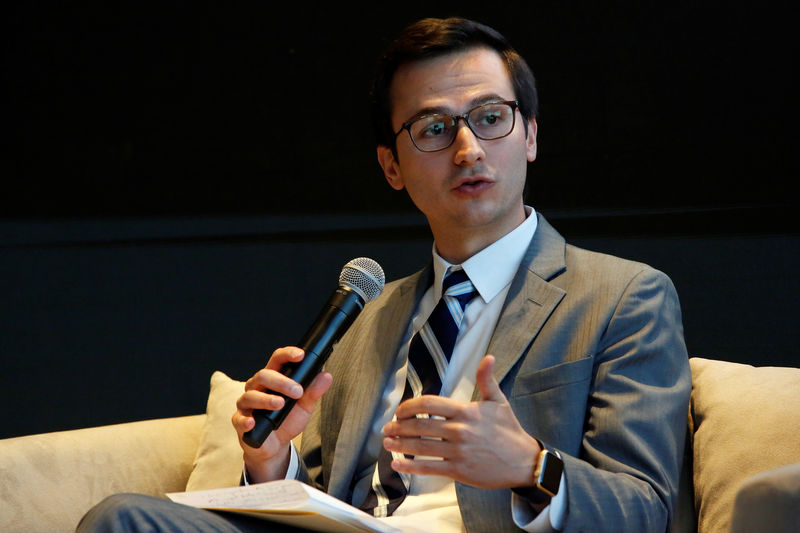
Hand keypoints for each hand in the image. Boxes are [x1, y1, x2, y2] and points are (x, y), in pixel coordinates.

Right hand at [231, 346, 332, 482]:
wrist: (276, 445)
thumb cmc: (287, 420)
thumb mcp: (304, 406)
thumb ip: (313, 391)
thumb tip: (326, 376)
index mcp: (273, 379)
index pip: (277, 360)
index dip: (287, 354)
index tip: (300, 355)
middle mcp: (257, 388)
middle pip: (264, 375)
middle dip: (281, 381)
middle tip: (298, 391)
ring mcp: (247, 404)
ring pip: (251, 395)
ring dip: (266, 399)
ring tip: (280, 404)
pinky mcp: (240, 422)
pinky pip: (239, 419)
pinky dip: (246, 420)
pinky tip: (253, 422)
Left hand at [382, 354, 540, 488]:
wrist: (523, 462)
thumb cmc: (508, 430)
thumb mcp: (498, 401)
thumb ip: (487, 379)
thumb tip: (488, 358)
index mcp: (466, 411)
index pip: (429, 404)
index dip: (409, 406)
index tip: (400, 411)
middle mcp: (460, 430)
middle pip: (420, 426)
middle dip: (399, 427)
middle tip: (387, 428)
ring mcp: (458, 452)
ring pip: (421, 447)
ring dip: (400, 445)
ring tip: (387, 443)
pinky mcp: (458, 470)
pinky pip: (429, 468)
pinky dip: (410, 468)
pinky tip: (397, 465)